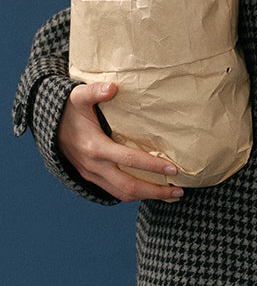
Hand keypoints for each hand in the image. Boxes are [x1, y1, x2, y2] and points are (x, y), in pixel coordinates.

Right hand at [57, 83, 182, 202]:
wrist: (47, 125)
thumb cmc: (67, 109)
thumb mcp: (78, 96)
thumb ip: (94, 91)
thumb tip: (113, 88)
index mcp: (95, 147)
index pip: (129, 160)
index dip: (152, 166)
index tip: (174, 168)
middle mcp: (94, 166)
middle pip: (129, 187)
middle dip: (155, 191)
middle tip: (179, 191)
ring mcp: (92, 175)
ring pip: (122, 194)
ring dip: (147, 197)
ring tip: (171, 194)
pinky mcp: (91, 178)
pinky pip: (114, 192)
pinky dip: (133, 194)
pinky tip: (150, 191)